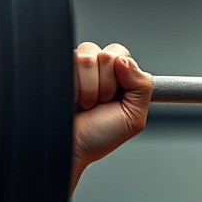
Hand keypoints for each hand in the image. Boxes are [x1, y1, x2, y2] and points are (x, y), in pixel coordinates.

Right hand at [72, 42, 152, 167]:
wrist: (70, 147)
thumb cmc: (98, 136)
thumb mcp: (133, 117)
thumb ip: (142, 86)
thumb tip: (125, 61)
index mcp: (120, 77)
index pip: (124, 55)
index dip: (123, 77)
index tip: (116, 97)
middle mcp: (98, 68)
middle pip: (107, 54)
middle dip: (105, 85)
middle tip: (100, 103)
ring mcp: (77, 67)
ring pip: (87, 57)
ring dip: (88, 88)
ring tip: (85, 104)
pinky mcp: (59, 67)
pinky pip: (70, 61)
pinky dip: (73, 85)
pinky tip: (72, 98)